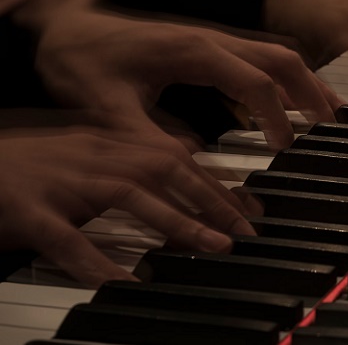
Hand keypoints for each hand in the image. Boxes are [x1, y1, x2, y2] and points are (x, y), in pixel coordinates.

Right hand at [0, 129, 254, 286]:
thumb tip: (178, 182)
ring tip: (212, 246)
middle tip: (244, 228)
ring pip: (127, 195)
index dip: (213, 179)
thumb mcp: (81, 158)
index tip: (247, 205)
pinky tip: (127, 282)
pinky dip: (100, 261)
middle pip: (162, 167)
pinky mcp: (27, 212)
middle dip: (210, 197)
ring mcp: (58, 182)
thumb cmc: (21, 168)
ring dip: (176, 221)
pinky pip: (68, 240)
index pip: (171, 155)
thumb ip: (126, 166)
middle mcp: (87, 156)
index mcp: (102, 143)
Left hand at [34, 10, 340, 150]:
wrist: (64, 26)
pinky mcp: (207, 47)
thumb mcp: (106, 106)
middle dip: (314, 91)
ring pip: (276, 55)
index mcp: (195, 51)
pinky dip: (284, 81)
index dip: (278, 116)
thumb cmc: (81, 60)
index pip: (257, 81)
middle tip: (336, 126)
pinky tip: (287, 105)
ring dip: (305, 83)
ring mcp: (212, 39)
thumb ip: (148, 138)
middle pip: (283, 58)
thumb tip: (189, 168)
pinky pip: (259, 60)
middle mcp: (212, 39)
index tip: (286, 148)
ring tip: (329, 115)